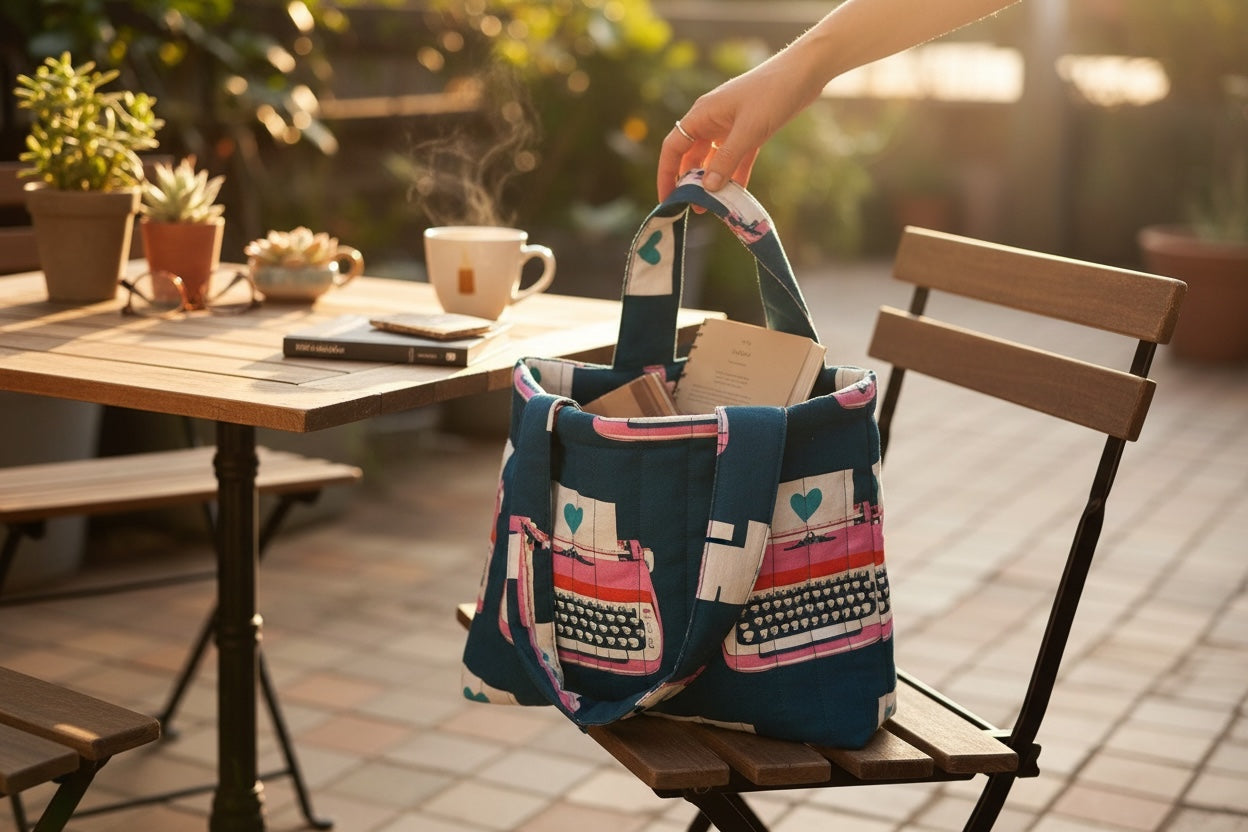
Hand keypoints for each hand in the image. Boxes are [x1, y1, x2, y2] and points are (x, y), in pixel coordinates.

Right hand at [657, 49, 824, 200]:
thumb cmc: (773, 93)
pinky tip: (737, 194)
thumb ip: (726, 161)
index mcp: (702, 114)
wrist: (805, 72)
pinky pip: (736, 157)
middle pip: (691, 155)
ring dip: (713, 181)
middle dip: (690, 181)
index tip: (668, 199)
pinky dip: (735, 174)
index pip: (673, 147)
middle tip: (694, 207)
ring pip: (714, 159)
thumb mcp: (748, 130)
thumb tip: (707, 188)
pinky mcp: (750, 129)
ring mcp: (730, 124)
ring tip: (714, 206)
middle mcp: (711, 119)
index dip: (667, 173)